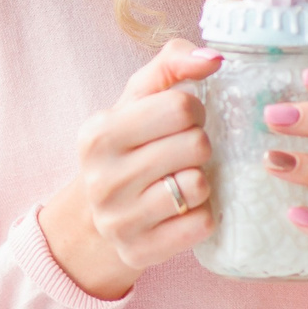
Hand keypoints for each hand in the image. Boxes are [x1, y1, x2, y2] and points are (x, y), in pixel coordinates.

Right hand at [38, 39, 222, 300]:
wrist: (94, 220)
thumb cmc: (125, 149)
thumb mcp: (135, 102)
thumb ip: (170, 66)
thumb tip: (213, 58)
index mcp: (99, 132)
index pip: (180, 105)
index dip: (194, 110)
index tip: (182, 121)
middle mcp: (103, 176)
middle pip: (195, 144)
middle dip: (199, 145)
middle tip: (183, 153)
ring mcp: (119, 218)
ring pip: (199, 184)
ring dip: (202, 181)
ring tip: (181, 180)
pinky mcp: (141, 250)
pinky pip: (201, 224)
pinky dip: (202, 214)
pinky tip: (183, 210)